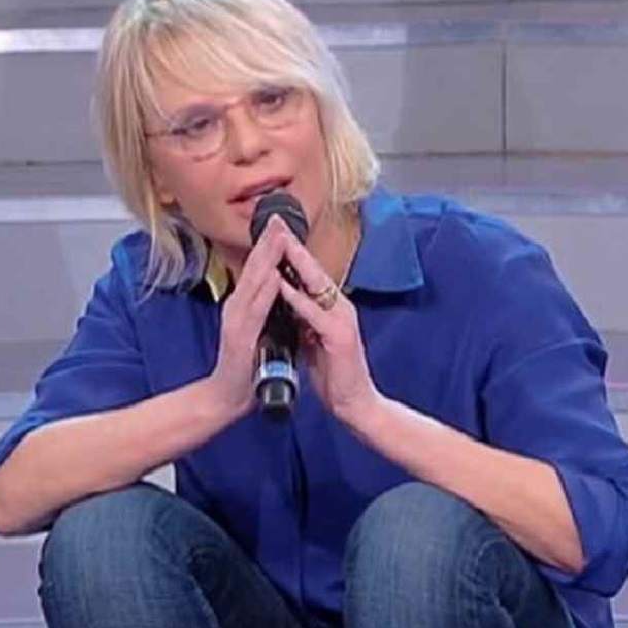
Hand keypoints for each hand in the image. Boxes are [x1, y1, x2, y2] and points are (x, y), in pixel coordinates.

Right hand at [205, 216, 293, 415]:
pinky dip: (265, 293)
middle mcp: (237, 307)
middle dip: (269, 241)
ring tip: (278, 236)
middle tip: (280, 216)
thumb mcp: (258, 329)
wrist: (226, 397)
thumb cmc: (246, 365)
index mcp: (245, 305)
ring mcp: (237, 320)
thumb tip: (279, 287)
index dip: (271, 245)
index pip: (260, 269)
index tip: (282, 222)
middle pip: (255, 268)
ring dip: (267, 259)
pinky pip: (256, 311)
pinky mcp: (240, 337)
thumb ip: (265, 308)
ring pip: (255, 283)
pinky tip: (274, 278)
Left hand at [276, 236, 381, 425]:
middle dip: (292, 246)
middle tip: (275, 223)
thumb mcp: (314, 341)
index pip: (309, 274)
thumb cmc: (334, 375)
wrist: (355, 405)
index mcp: (332, 308)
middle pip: (313, 270)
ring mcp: (342, 319)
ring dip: (295, 262)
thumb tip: (287, 304)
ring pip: (315, 284)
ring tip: (276, 242)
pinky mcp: (339, 336)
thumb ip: (304, 320)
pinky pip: (313, 312)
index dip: (291, 252)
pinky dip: (296, 297)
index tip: (273, 232)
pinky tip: (282, 285)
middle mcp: (340, 307)